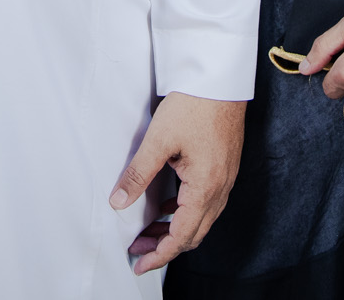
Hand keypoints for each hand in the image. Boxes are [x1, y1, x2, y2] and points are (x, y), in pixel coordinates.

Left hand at [107, 91, 245, 274]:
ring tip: (149, 232)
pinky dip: (186, 212)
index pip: (181, 236)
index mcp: (205, 187)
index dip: (159, 255)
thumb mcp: (158, 140)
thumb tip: (118, 202)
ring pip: (201, 219)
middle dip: (165, 247)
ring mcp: (225, 178)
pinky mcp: (224, 167)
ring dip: (175, 230)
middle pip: (194, 233)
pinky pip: (207, 202)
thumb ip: (137, 175)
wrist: (219, 79)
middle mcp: (220, 188)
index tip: (139, 264)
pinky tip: (168, 205)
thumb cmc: (193, 105)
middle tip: (138, 250)